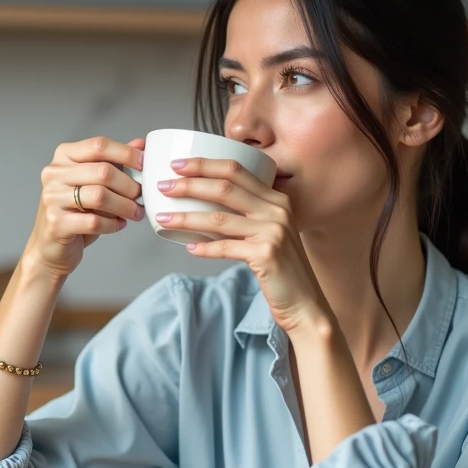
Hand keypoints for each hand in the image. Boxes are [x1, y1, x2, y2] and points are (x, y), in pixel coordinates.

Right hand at [25, 136, 145, 279]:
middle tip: (141, 196)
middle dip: (129, 186)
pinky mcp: (56, 222)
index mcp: (64, 156)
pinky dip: (113, 224)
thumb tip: (140, 144)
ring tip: (135, 212)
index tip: (144, 165)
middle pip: (103, 171)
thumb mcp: (95, 182)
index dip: (126, 154)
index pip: (99, 146)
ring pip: (100, 196)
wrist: (51, 245)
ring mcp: (52, 197)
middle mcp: (54, 173)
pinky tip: (119, 224)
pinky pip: (94, 221)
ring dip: (125, 206)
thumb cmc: (76, 211)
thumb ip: (115, 162)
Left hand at [155, 157, 331, 335]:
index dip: (204, 164)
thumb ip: (248, 216)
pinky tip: (188, 247)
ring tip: (162, 218)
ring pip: (219, 217)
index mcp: (276, 199)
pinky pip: (225, 247)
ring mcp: (273, 231)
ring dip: (186, 217)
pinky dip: (204, 248)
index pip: (236, 170)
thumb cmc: (281, 269)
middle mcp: (277, 210)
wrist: (305, 303)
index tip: (177, 165)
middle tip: (163, 187)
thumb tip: (204, 205)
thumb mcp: (269, 233)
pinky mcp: (266, 254)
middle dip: (189, 184)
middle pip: (224, 187)